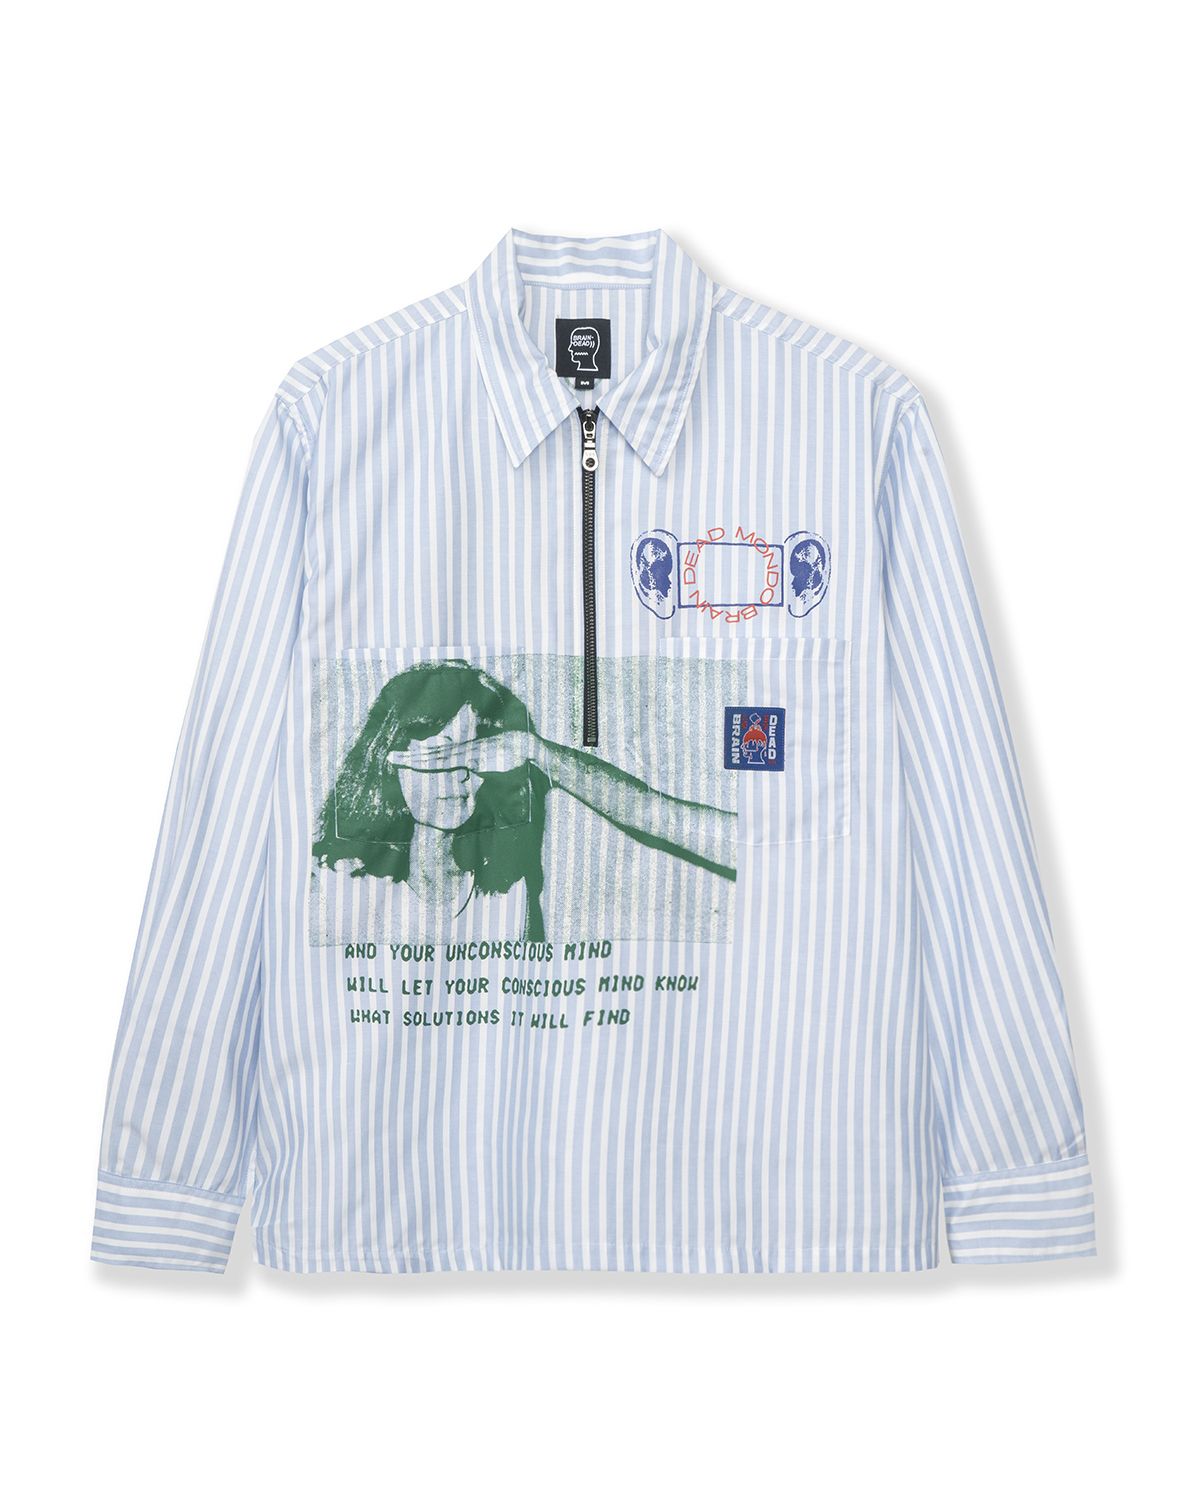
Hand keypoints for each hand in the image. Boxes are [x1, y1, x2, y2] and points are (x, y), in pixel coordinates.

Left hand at [387, 729, 541, 776]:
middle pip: (430, 753)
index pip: (436, 754)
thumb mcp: (490, 769)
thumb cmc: (509, 760)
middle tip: (390, 757)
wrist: (525, 748)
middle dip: (409, 756)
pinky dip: (430, 762)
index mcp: (462, 753)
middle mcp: (459, 750)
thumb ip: (479, 774)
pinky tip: (416, 763)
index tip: (404, 757)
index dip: (419, 755)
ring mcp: (463, 753)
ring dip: (413, 758)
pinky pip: (446, 762)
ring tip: (395, 759)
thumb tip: (472, 777)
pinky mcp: (469, 758)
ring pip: (433, 757)